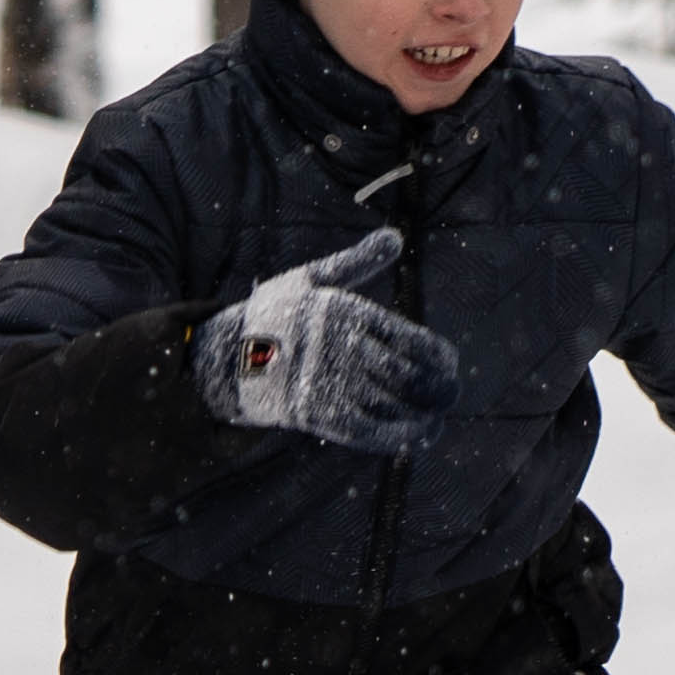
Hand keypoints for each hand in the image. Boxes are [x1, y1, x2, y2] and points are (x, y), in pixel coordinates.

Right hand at [194, 226, 457, 456]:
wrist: (224, 353)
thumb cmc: (274, 313)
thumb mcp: (312, 279)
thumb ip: (358, 261)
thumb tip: (396, 236)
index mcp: (348, 313)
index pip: (414, 342)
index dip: (441, 360)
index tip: (449, 366)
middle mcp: (343, 348)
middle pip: (411, 378)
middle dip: (439, 392)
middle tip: (449, 396)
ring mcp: (329, 383)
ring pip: (394, 408)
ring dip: (423, 419)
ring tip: (436, 421)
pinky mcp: (315, 413)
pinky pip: (368, 432)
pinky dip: (397, 438)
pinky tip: (414, 437)